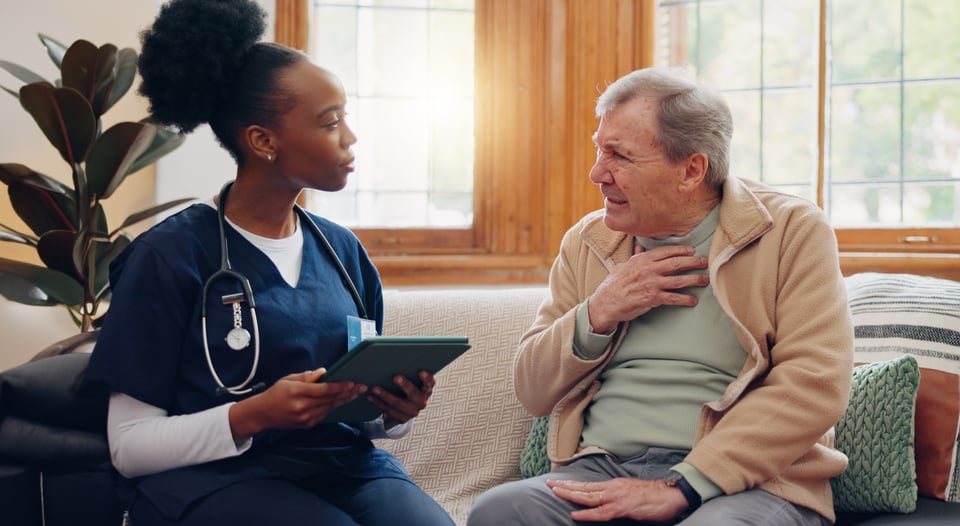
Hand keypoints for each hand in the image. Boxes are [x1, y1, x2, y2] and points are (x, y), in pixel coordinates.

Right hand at [229, 368, 365, 439]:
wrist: (262, 414)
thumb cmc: (276, 393)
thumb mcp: (289, 379)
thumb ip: (308, 376)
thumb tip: (324, 372)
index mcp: (297, 392)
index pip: (324, 389)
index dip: (340, 386)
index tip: (352, 383)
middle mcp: (302, 406)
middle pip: (330, 399)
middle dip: (347, 393)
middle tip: (361, 388)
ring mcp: (305, 418)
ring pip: (329, 408)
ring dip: (343, 400)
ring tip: (355, 393)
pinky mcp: (307, 425)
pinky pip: (324, 415)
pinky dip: (333, 407)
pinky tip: (341, 401)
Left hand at [366, 370, 435, 428]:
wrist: (403, 409)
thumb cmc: (406, 388)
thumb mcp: (410, 380)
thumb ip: (408, 372)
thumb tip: (395, 358)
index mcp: (426, 389)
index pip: (430, 382)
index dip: (426, 378)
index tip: (421, 372)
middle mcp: (422, 401)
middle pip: (413, 393)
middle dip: (404, 385)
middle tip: (395, 377)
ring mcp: (412, 412)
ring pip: (398, 403)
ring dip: (385, 395)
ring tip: (374, 388)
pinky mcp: (402, 419)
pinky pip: (389, 411)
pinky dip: (378, 403)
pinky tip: (371, 397)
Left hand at [546, 478, 688, 521]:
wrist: (672, 494)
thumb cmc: (654, 496)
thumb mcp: (631, 492)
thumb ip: (616, 495)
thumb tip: (606, 499)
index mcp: (614, 485)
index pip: (588, 484)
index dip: (572, 484)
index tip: (557, 482)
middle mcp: (612, 488)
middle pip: (584, 488)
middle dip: (565, 487)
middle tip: (548, 484)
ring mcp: (616, 497)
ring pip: (588, 497)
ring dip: (570, 495)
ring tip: (555, 492)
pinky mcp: (623, 508)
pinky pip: (601, 512)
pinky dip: (586, 514)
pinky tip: (575, 514)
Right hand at [587, 244, 708, 332]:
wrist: (606, 302)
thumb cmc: (613, 284)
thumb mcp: (623, 266)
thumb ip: (635, 257)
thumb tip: (640, 247)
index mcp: (642, 260)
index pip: (666, 251)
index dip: (681, 250)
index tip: (692, 251)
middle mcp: (649, 269)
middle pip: (677, 263)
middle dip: (694, 262)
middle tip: (705, 262)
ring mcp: (652, 284)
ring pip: (679, 280)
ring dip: (694, 279)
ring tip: (705, 280)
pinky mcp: (653, 298)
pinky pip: (673, 298)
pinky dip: (685, 299)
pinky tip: (693, 300)